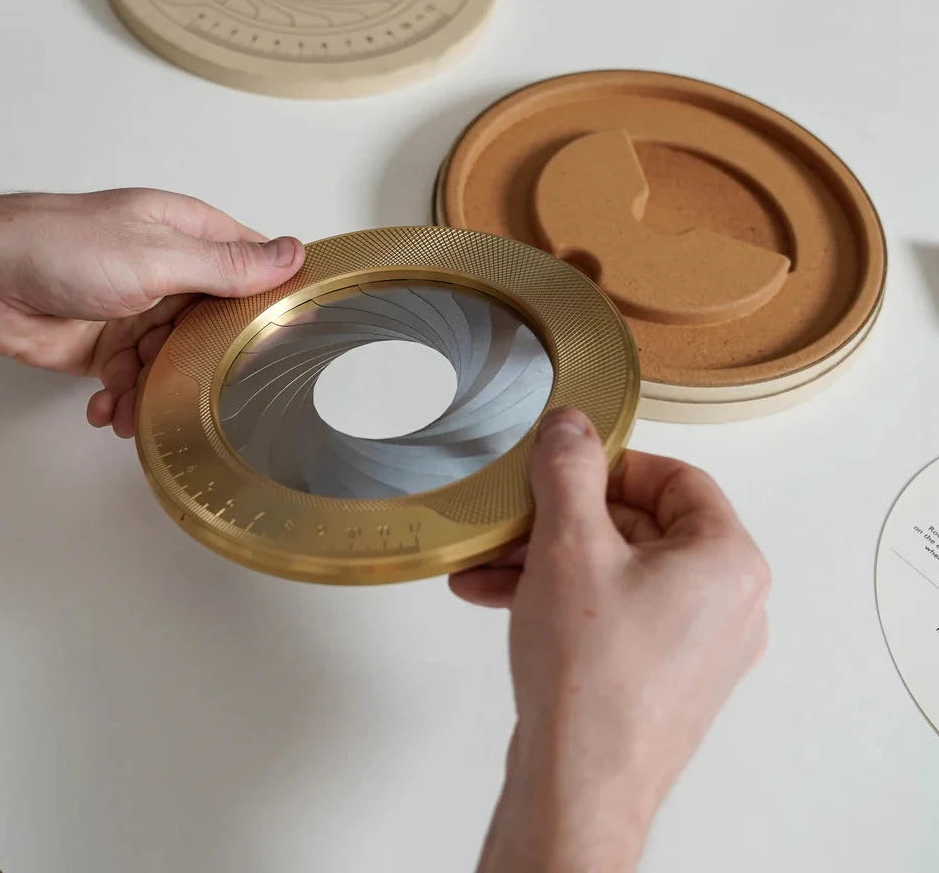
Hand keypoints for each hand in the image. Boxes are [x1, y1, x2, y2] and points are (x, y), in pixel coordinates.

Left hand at [0, 190, 303, 436]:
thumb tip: (293, 254)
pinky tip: (109, 409)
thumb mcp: (158, 255)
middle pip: (218, 325)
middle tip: (208, 387)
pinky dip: (125, 401)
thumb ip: (227, 266)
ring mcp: (140, 310)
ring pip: (178, 361)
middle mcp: (169, 270)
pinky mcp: (109, 347)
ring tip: (139, 405)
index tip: (295, 336)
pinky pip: (136, 381)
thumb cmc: (58, 245)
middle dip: (211, 362)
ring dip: (161, 390)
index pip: (253, 263)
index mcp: (188, 233)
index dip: (274, 297)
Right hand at [453, 408, 768, 872]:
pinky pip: (609, 613)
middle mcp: (724, 603)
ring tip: (487, 559)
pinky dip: (558, 597)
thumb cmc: (590, 674)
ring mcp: (692, 646)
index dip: (614, 463)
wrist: (577, 787)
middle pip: (639, 526)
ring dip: (546, 557)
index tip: (565, 463)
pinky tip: (493, 595)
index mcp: (726, 560)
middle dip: (562, 517)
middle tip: (515, 512)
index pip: (677, 478)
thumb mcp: (568, 543)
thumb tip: (570, 425)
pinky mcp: (657, 677)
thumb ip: (568, 470)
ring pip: (615, 571)